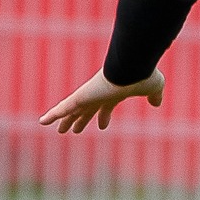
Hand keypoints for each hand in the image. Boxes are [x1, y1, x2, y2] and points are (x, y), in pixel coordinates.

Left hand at [40, 69, 163, 133]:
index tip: (103, 126)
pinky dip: (52, 115)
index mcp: (114, 95)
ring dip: (65, 121)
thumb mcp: (153, 88)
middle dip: (82, 120)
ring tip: (59, 131)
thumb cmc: (143, 76)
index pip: (106, 108)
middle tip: (75, 130)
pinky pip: (62, 108)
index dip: (104, 117)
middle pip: (87, 111)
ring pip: (72, 112)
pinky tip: (42, 122)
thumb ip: (154, 96)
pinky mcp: (79, 97)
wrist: (132, 68)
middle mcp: (99, 95)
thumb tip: (157, 103)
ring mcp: (88, 96)